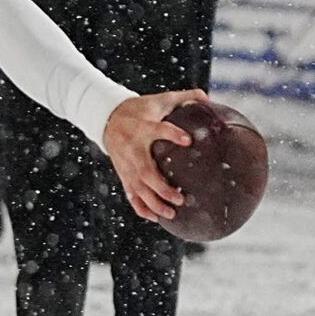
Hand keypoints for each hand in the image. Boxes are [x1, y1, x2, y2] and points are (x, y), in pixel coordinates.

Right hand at [101, 89, 210, 222]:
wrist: (108, 118)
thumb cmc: (139, 109)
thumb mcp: (158, 100)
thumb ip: (181, 97)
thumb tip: (206, 97)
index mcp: (142, 127)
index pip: (157, 130)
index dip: (171, 134)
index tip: (188, 140)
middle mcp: (133, 148)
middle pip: (145, 172)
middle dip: (162, 187)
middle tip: (180, 198)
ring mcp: (126, 164)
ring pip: (138, 188)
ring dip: (154, 203)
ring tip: (172, 213)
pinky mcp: (123, 173)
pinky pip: (131, 194)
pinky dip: (141, 208)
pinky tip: (155, 218)